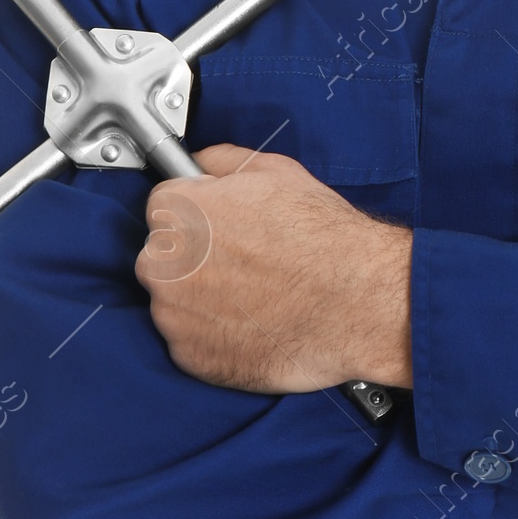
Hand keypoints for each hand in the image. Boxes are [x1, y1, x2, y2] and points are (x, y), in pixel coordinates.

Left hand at [135, 145, 413, 393]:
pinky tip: (253, 323)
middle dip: (196, 258)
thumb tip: (202, 163)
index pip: (164, 206)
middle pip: (164, 256)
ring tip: (255, 295)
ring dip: (203, 299)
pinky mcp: (189, 357)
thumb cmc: (322, 238)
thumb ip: (223, 161)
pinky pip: (191, 342)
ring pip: (175, 302)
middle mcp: (163, 263)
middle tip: (246, 263)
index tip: (222, 227)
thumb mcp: (277, 171)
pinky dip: (215, 336)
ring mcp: (172, 315)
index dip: (200, 215)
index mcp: (177, 210)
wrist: (355, 303)